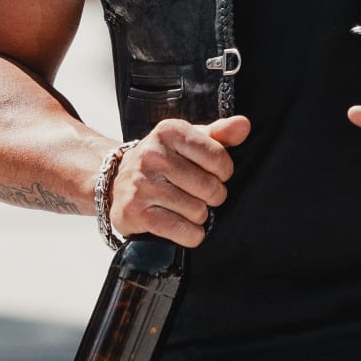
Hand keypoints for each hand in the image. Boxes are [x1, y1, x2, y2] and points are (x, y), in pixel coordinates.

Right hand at [108, 115, 248, 247]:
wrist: (116, 182)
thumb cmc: (163, 161)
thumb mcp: (190, 141)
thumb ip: (220, 133)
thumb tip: (244, 125)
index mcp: (170, 131)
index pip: (219, 158)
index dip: (223, 172)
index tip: (212, 174)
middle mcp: (153, 154)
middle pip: (210, 188)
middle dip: (212, 196)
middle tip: (199, 194)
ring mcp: (142, 183)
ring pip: (198, 212)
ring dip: (198, 216)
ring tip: (185, 207)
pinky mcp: (135, 211)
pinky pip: (181, 231)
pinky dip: (189, 234)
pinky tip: (182, 226)